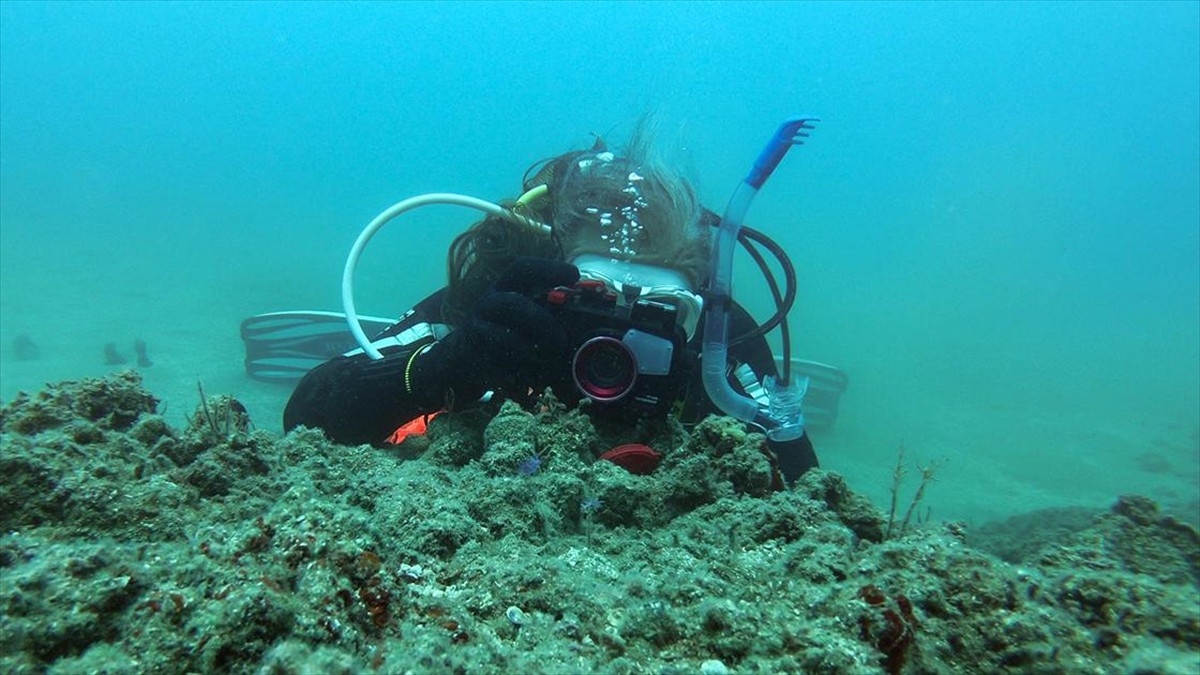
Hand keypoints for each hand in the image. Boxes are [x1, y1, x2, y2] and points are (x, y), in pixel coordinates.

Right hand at [412, 258, 578, 405]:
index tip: (574, 276)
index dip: (549, 269)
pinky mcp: (470, 359)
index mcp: (502, 289)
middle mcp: (487, 305)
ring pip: (504, 340)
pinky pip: (498, 371)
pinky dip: (519, 383)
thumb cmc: (498, 336)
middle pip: (514, 305)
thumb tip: (582, 325)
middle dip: (542, 323)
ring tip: (548, 368)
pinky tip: (532, 391)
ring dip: (531, 355)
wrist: (453, 363)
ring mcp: (475, 332)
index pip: (522, 269)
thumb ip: (543, 314)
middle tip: (562, 341)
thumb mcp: (516, 318)